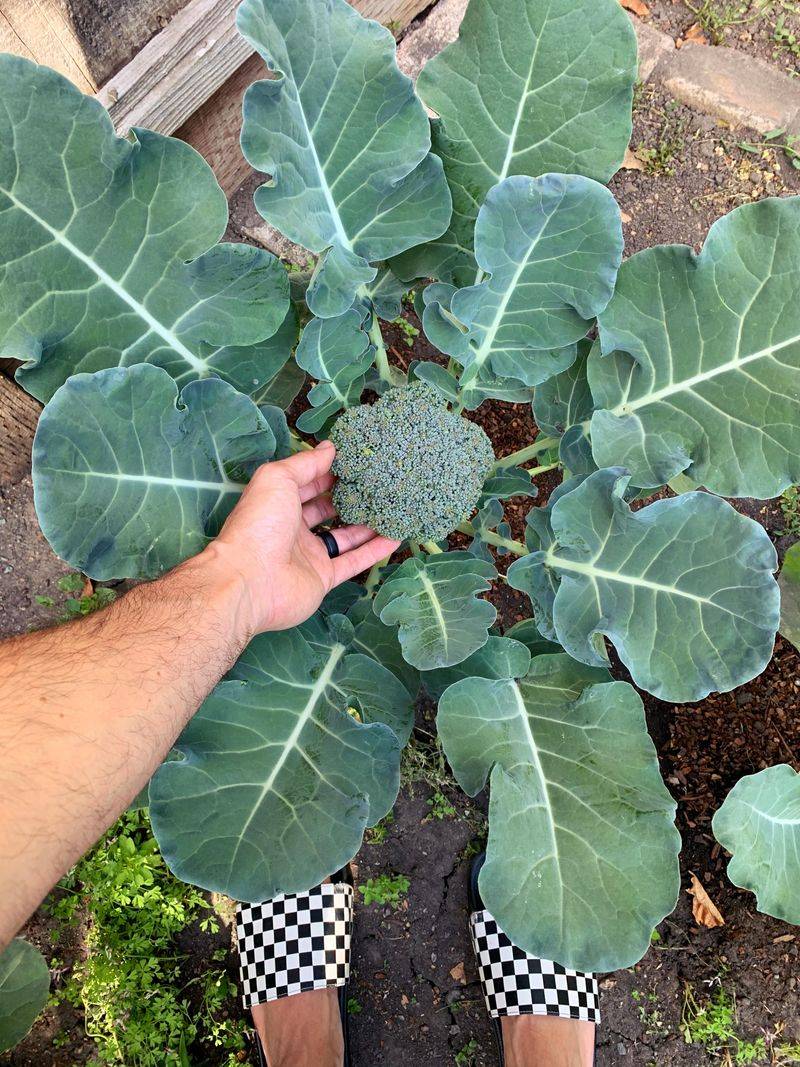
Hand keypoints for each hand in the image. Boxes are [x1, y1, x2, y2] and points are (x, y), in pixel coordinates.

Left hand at [206, 441, 399, 635]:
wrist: (251, 581)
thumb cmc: (260, 523)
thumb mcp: (278, 479)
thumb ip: (305, 463)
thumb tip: (330, 447)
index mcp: (279, 504)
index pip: (308, 484)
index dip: (329, 472)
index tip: (357, 461)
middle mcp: (293, 529)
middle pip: (327, 510)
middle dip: (350, 497)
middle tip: (379, 482)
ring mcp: (309, 556)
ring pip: (344, 537)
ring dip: (367, 524)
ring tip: (392, 507)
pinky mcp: (323, 579)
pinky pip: (354, 562)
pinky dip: (374, 551)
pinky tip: (395, 537)